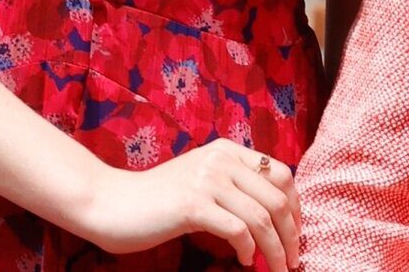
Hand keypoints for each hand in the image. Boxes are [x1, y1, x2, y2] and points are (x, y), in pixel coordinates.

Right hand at [68, 140, 298, 268]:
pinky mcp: (193, 205)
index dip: (296, 206)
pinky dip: (249, 250)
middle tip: (293, 259)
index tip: (295, 232)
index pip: (280, 173)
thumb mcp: (200, 179)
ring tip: (277, 268)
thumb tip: (273, 212)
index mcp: (226, 150)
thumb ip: (232, 184)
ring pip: (261, 218)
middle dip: (292, 234)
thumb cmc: (158, 199)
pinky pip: (238, 230)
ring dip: (276, 250)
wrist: (113, 202)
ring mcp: (206, 180)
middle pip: (277, 198)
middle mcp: (220, 159)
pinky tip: (244, 261)